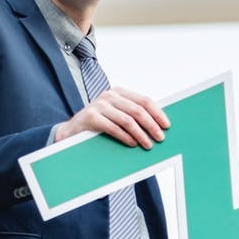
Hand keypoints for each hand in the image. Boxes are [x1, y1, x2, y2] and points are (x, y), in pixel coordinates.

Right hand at [54, 87, 168, 148]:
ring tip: (148, 145)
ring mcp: (99, 105)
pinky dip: (125, 137)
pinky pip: (113, 127)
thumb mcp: (116, 115)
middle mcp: (109, 96)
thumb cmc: (99, 125)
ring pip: (127, 120)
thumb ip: (132, 114)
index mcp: (119, 93)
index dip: (157, 113)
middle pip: (138, 110)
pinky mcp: (91, 117)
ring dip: (141, 134)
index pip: (144, 100)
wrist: (71, 131)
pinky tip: (133, 144)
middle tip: (160, 138)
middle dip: (151, 125)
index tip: (167, 125)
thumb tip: (158, 125)